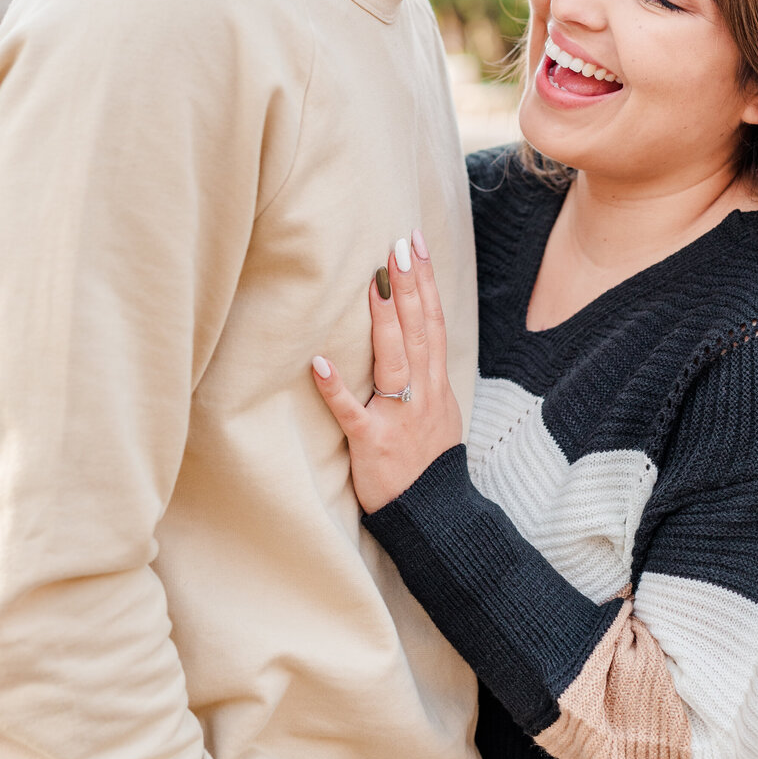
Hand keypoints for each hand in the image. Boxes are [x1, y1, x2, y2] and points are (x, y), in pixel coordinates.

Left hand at [312, 234, 462, 514]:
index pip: (433, 323)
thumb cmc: (427, 461)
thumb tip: (411, 338)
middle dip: (410, 286)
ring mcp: (399, 417)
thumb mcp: (438, 412)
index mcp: (436, 384)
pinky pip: (352, 413)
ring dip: (385, 320)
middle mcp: (422, 394)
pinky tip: (319, 362)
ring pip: (394, 360)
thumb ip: (425, 375)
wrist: (433, 514)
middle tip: (398, 244)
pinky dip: (336, 389)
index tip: (416, 245)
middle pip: (419, 331)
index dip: (426, 283)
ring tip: (374, 281)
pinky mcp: (373, 443)